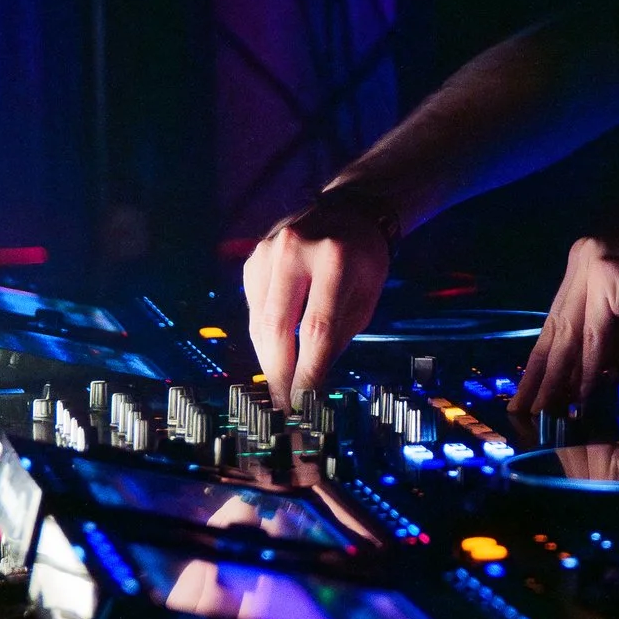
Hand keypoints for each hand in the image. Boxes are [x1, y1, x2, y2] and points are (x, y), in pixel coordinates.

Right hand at [243, 192, 390, 407]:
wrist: (348, 211)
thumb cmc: (364, 260)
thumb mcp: (365, 298)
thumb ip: (338, 338)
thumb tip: (312, 386)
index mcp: (334, 258)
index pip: (316, 330)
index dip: (308, 373)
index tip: (304, 405)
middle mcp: (295, 250)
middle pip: (278, 328)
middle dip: (280, 374)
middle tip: (284, 407)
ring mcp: (268, 251)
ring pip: (259, 323)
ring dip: (268, 360)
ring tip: (279, 388)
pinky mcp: (253, 259)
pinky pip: (253, 309)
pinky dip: (263, 336)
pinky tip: (275, 353)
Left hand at [510, 237, 618, 414]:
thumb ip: (592, 350)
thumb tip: (563, 384)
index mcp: (585, 258)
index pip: (557, 317)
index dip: (541, 360)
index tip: (527, 393)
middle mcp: (584, 253)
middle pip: (557, 326)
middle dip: (540, 374)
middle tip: (522, 410)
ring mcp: (594, 261)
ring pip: (571, 334)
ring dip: (558, 379)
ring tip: (544, 413)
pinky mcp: (608, 277)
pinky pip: (594, 336)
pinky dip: (588, 371)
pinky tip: (580, 400)